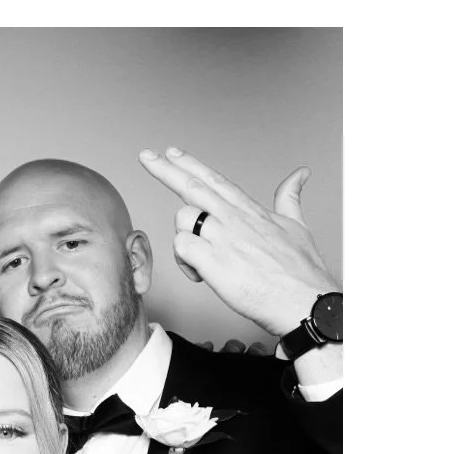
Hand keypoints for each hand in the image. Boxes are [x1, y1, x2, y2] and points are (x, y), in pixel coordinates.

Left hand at [138, 148, 335, 343]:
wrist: (306, 301)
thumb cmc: (303, 272)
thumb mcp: (298, 226)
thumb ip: (290, 198)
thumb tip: (300, 175)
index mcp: (250, 210)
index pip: (214, 180)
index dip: (190, 164)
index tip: (172, 152)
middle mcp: (234, 219)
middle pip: (192, 186)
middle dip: (165, 169)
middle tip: (147, 157)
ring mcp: (223, 238)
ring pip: (182, 218)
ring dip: (184, 237)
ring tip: (200, 261)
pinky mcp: (213, 262)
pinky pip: (181, 249)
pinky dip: (184, 262)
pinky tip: (199, 274)